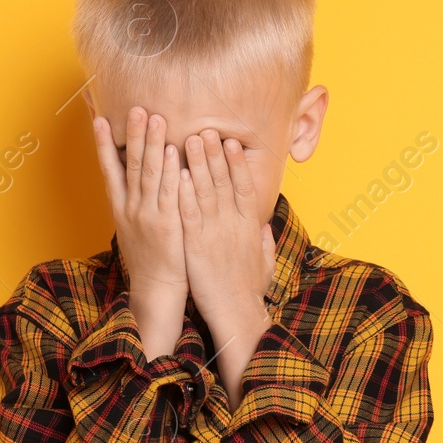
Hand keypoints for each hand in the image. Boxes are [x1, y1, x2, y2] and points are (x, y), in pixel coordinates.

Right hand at [92, 107, 185, 359]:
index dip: (103, 142)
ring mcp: (146, 215)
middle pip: (129, 164)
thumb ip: (135, 202)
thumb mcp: (134, 228)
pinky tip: (171, 150)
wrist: (156, 290)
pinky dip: (168, 170)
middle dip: (132, 134)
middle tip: (134, 107)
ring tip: (152, 117)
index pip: (109, 168)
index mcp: (119, 208)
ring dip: (150, 143)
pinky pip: (167, 192)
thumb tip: (134, 179)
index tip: (98, 116)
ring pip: (147, 173)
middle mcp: (129, 208)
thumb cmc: (150, 258)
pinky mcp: (166, 224)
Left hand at [179, 129, 274, 395]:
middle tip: (207, 129)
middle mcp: (233, 224)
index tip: (232, 143)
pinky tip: (179, 173)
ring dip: (199, 164)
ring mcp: (215, 232)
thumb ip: (263, 241)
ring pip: (206, 190)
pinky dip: (184, 191)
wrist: (236, 312)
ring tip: (190, 139)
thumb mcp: (263, 262)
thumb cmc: (249, 290)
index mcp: (249, 226)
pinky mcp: (197, 244)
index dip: (238, 163)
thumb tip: (263, 226)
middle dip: (215, 154)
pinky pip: (189, 213)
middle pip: (225, 181)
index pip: (245, 187)